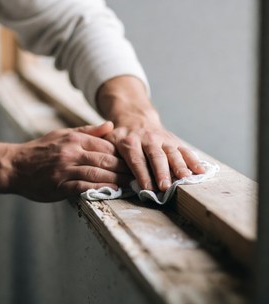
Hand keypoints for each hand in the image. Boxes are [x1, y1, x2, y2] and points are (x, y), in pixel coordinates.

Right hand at [7, 122, 132, 201]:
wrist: (15, 165)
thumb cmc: (41, 149)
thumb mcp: (63, 134)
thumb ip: (88, 131)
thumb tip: (111, 125)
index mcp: (74, 139)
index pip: (106, 145)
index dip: (122, 154)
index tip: (135, 161)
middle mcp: (72, 151)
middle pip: (106, 159)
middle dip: (125, 168)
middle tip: (140, 175)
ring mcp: (65, 168)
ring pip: (98, 173)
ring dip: (118, 180)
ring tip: (132, 185)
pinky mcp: (60, 184)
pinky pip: (84, 187)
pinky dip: (100, 189)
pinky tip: (113, 191)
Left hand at [97, 76, 204, 191]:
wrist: (135, 117)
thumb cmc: (119, 137)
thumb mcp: (108, 141)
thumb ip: (107, 155)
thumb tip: (105, 173)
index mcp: (129, 142)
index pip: (136, 160)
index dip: (141, 174)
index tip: (146, 189)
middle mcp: (147, 139)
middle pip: (156, 157)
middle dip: (161, 172)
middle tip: (166, 187)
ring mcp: (162, 139)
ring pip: (172, 153)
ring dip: (180, 167)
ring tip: (186, 179)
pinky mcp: (173, 140)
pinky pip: (185, 150)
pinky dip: (194, 161)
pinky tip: (201, 171)